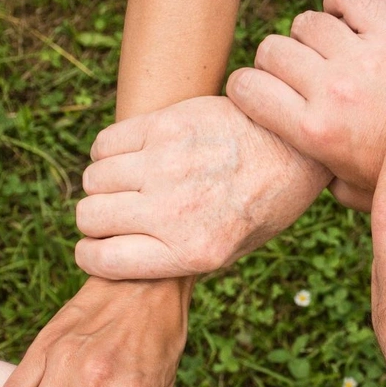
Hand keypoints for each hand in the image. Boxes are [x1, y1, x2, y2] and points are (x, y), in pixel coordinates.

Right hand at [74, 96, 331, 279]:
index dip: (91, 256)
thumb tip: (120, 257)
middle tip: (117, 215)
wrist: (295, 148)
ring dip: (103, 185)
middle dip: (95, 220)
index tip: (96, 248)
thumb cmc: (263, 205)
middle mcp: (175, 211)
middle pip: (90, 217)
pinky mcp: (166, 125)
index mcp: (192, 252)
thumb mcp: (231, 251)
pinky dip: (108, 153)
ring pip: (93, 179)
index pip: (102, 260)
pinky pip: (105, 143)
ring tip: (129, 184)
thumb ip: (177, 258)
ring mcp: (167, 165)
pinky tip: (133, 157)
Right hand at [227, 0, 385, 211]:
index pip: (246, 87)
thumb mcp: (346, 190)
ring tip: (324, 55)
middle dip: (274, 63)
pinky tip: (344, 23)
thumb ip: (311, 177)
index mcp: (314, 132)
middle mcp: (334, 91)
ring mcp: (365, 59)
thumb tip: (287, 170)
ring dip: (309, 37)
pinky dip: (340, 3)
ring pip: (307, 23)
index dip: (244, 87)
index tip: (255, 92)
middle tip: (294, 76)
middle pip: (272, 50)